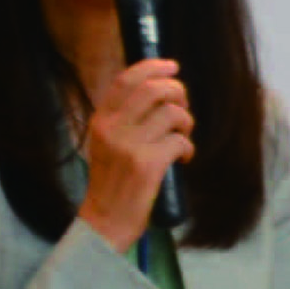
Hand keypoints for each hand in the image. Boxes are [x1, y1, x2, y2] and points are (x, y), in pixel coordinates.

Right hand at [77, 59, 194, 252]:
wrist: (105, 223)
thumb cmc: (112, 183)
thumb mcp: (107, 144)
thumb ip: (123, 119)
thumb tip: (158, 91)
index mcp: (101, 120)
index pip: (125, 80)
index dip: (152, 66)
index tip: (171, 66)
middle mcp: (112, 128)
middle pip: (153, 89)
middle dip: (177, 92)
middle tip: (183, 106)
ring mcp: (129, 146)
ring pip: (171, 113)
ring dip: (186, 122)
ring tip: (183, 136)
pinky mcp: (147, 165)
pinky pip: (179, 141)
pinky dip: (187, 147)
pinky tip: (184, 158)